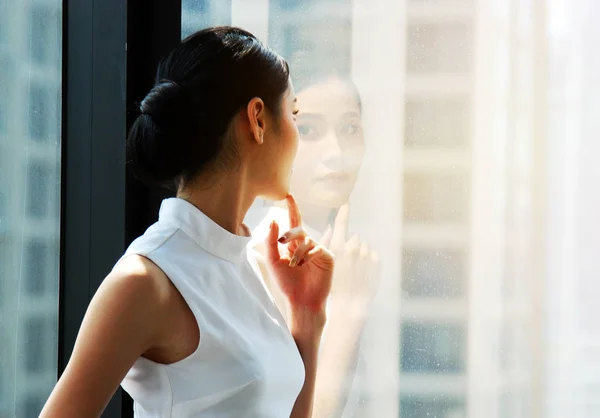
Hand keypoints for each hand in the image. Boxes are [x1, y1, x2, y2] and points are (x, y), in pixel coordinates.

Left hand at [264, 195, 333, 313]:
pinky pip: (318, 247)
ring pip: (307, 239)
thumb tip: (273, 220)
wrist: (301, 301)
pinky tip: (305, 264)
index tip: (288, 195)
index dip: (292, 208)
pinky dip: (309, 254)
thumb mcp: (273, 261)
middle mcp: (306, 244)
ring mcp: (318, 250)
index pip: (294, 222)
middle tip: (282, 242)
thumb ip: (271, 242)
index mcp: (293, 244)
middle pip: (299, 229)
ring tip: (295, 265)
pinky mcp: (328, 256)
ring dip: (298, 251)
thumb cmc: (287, 283)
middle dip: (290, 233)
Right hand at [321, 203, 379, 311]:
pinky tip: (364, 274)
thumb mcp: (327, 266)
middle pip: (354, 238)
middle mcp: (352, 248)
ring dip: (361, 255)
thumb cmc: (334, 288)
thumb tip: (330, 228)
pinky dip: (370, 262)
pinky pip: (373, 255)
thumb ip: (328, 245)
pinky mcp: (376, 261)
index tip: (346, 203)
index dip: (343, 213)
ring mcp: (366, 254)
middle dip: (352, 247)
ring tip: (356, 272)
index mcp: (337, 248)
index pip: (341, 224)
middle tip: (348, 265)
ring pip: (364, 248)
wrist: (350, 307)